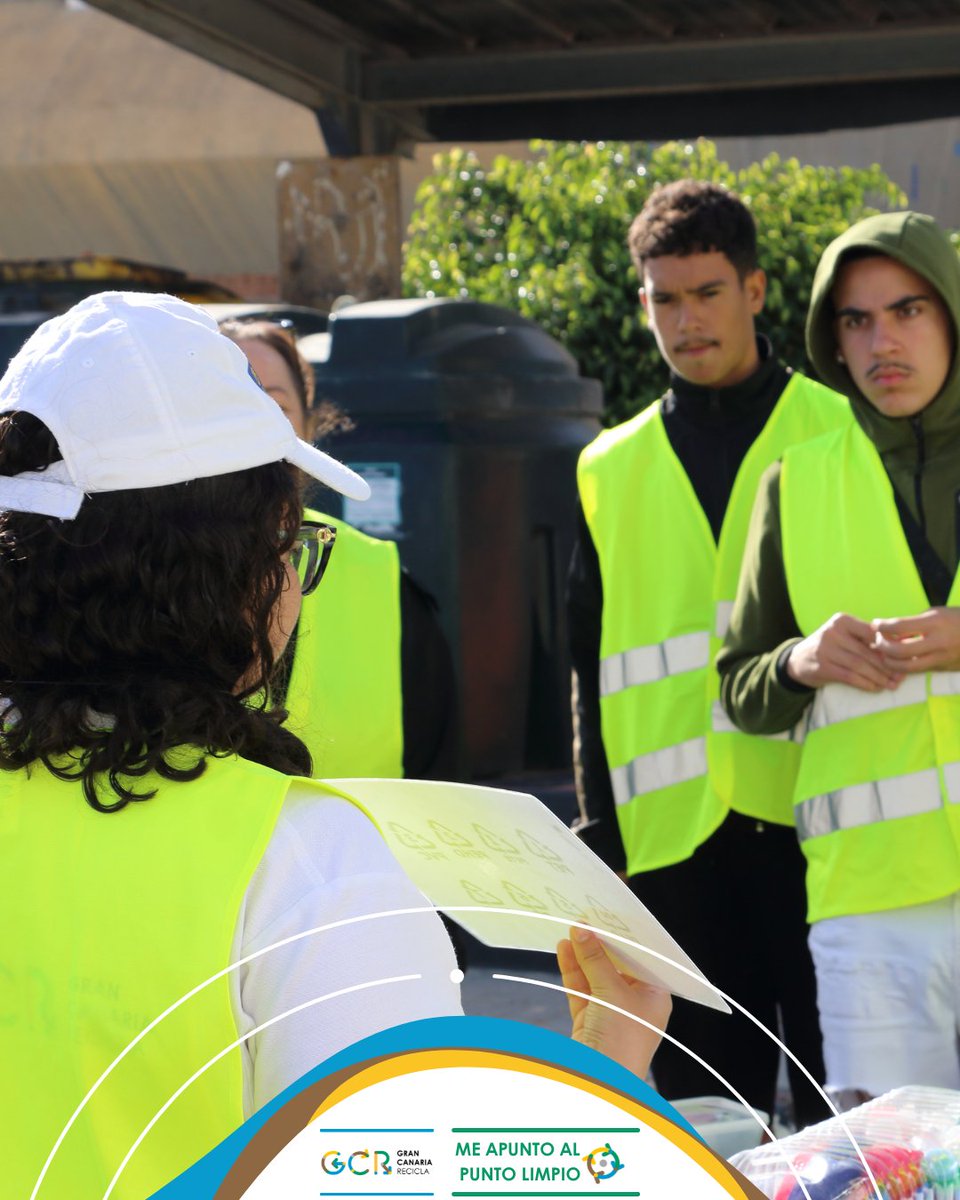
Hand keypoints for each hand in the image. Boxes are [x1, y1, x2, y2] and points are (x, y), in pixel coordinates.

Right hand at [557, 926, 670, 1078]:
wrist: (601, 1085)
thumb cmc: (622, 1042)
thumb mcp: (611, 992)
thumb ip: (595, 959)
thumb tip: (583, 930)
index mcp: (655, 997)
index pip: (642, 959)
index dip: (627, 938)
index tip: (612, 916)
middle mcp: (636, 1004)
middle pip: (617, 965)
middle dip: (602, 944)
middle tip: (588, 918)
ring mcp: (611, 1012)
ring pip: (595, 975)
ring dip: (583, 954)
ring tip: (571, 929)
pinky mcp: (589, 1021)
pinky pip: (581, 989)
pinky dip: (572, 970)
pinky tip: (564, 950)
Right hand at [785, 613, 902, 691]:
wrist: (798, 659)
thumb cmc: (830, 646)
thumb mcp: (844, 635)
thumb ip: (866, 637)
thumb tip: (901, 644)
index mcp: (842, 620)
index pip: (872, 633)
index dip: (890, 646)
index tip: (904, 657)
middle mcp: (833, 632)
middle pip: (867, 651)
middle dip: (887, 666)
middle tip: (901, 676)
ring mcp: (825, 650)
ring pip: (860, 665)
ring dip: (879, 677)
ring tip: (892, 684)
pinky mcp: (822, 667)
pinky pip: (850, 677)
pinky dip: (865, 683)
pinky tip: (875, 688)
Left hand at [872, 607, 959, 672]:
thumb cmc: (958, 619)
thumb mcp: (937, 613)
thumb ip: (914, 623)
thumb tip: (890, 630)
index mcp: (936, 623)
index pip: (900, 626)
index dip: (883, 626)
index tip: (876, 624)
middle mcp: (938, 643)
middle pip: (900, 651)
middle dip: (883, 646)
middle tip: (878, 640)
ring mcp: (942, 659)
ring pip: (907, 667)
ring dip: (890, 662)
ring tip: (884, 653)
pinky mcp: (943, 669)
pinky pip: (918, 670)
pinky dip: (904, 666)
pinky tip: (898, 660)